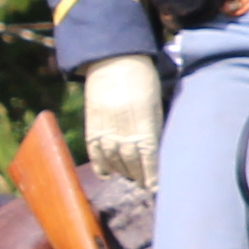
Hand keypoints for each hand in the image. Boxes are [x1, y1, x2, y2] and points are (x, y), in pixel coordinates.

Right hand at [80, 55, 165, 191]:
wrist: (114, 60)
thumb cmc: (143, 79)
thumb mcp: (156, 102)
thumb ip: (155, 127)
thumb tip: (156, 151)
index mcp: (143, 123)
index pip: (149, 157)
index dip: (152, 175)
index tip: (156, 188)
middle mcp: (123, 129)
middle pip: (131, 161)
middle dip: (139, 176)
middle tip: (145, 185)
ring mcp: (105, 128)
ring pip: (113, 159)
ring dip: (123, 172)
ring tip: (130, 178)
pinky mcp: (92, 125)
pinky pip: (95, 151)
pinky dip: (100, 165)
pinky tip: (107, 174)